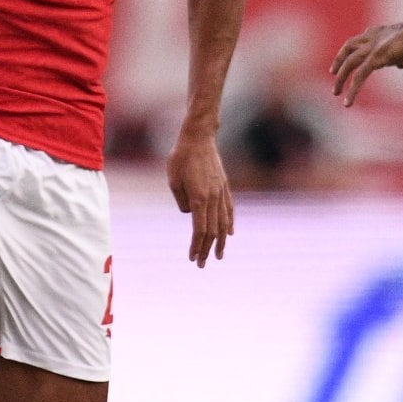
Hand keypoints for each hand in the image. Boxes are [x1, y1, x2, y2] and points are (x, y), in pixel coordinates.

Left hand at [166, 128, 233, 267]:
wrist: (199, 137)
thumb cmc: (181, 157)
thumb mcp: (173, 180)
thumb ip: (181, 201)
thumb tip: (190, 213)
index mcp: (199, 198)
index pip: (199, 230)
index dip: (197, 246)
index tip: (193, 258)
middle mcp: (213, 197)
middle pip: (213, 231)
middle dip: (207, 249)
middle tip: (202, 264)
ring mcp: (221, 192)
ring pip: (223, 223)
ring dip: (221, 242)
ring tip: (219, 255)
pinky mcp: (224, 186)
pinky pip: (229, 210)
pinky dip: (229, 224)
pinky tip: (230, 234)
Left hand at [330, 22, 402, 106]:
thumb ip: (401, 54)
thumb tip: (398, 64)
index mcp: (379, 32)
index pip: (359, 39)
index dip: (349, 49)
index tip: (344, 58)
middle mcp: (372, 37)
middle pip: (349, 48)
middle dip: (339, 61)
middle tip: (333, 73)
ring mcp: (372, 47)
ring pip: (350, 63)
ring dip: (341, 78)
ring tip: (336, 93)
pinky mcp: (375, 58)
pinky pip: (359, 76)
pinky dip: (352, 90)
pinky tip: (348, 102)